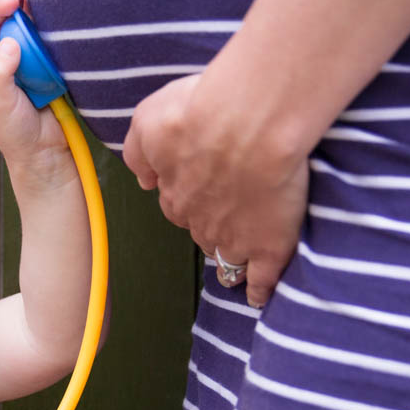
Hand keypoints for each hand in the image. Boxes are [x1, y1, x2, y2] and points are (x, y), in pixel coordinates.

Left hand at [0, 0, 72, 187]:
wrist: (46, 150)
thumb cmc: (14, 131)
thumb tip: (8, 42)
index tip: (0, 52)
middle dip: (2, 4)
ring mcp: (21, 57)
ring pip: (18, 23)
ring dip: (23, 4)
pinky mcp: (43, 60)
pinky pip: (41, 34)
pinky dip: (43, 18)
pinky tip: (47, 5)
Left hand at [124, 72, 309, 307]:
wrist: (247, 122)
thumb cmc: (198, 111)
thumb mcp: (149, 118)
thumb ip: (139, 151)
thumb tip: (143, 180)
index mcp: (173, 191)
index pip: (175, 205)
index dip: (186, 199)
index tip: (196, 194)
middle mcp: (200, 219)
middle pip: (200, 231)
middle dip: (208, 227)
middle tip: (224, 218)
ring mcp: (235, 237)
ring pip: (226, 256)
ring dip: (228, 260)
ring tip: (236, 263)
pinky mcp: (269, 245)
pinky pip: (262, 278)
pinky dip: (259, 290)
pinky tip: (258, 297)